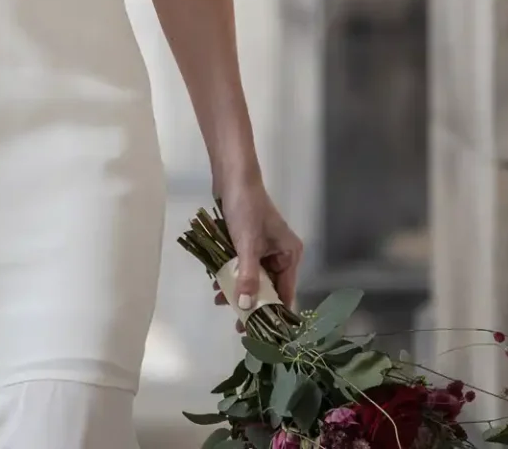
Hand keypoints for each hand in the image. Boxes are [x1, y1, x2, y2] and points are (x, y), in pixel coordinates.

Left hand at [212, 175, 302, 329]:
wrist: (231, 177)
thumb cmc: (245, 208)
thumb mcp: (247, 245)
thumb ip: (247, 276)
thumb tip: (246, 307)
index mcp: (290, 255)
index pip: (285, 292)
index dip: (273, 313)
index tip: (259, 331)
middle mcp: (280, 254)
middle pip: (268, 287)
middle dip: (252, 302)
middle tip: (237, 323)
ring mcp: (263, 248)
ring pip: (252, 277)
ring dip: (238, 289)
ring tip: (219, 301)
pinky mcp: (247, 242)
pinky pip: (241, 266)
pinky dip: (231, 275)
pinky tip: (216, 284)